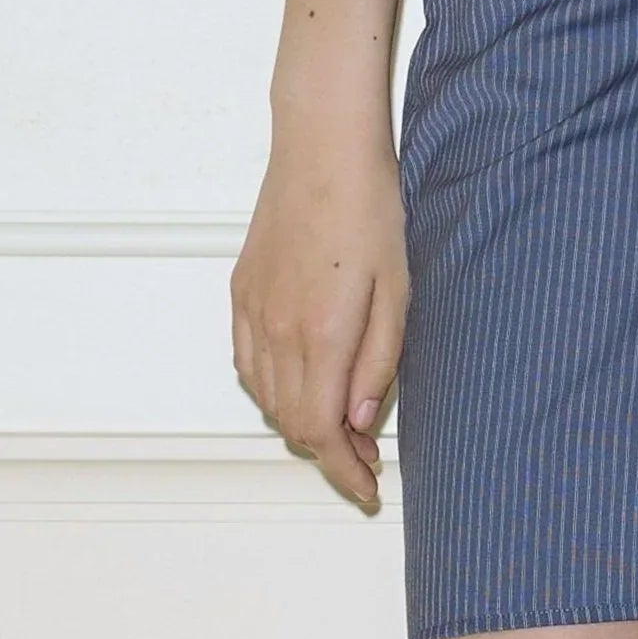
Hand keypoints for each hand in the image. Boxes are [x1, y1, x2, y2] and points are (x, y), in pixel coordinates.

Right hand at [230, 106, 408, 512]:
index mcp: (321, 334)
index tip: (366, 489)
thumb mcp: (397, 291)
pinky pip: (247, 364)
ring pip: (267, 398)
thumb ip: (377, 362)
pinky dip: (272, 390)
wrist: (322, 149)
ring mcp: (252, 312)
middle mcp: (277, 331)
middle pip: (291, 423)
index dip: (343, 471)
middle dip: (329, 453)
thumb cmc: (369, 210)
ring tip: (342, 422)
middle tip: (367, 456)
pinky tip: (300, 385)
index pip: (320, 432)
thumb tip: (360, 421)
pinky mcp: (240, 293)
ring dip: (301, 422)